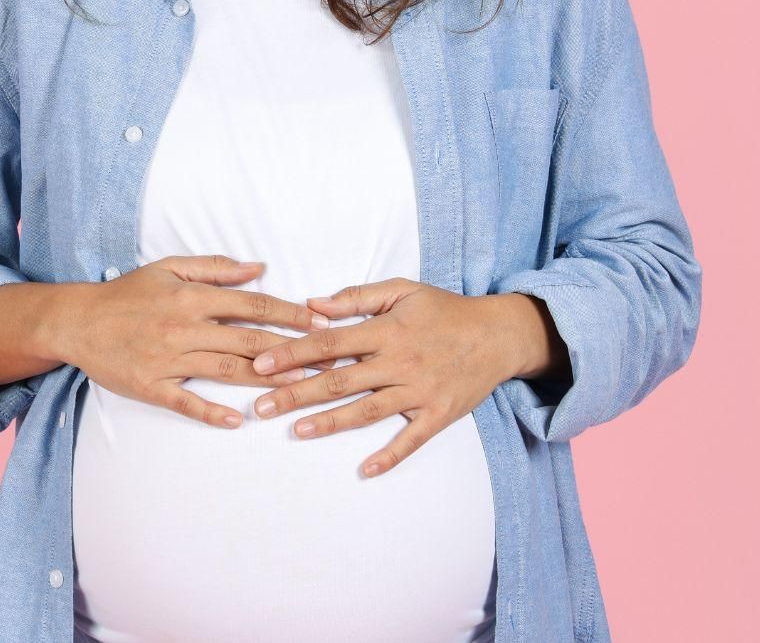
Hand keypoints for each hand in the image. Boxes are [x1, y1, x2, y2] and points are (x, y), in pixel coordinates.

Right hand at [65, 254, 330, 428]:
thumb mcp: (169, 268)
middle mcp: (184, 328)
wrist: (78, 321)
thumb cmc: (127, 294)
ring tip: (299, 385)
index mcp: (192, 298)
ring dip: (266, 379)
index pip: (253, 305)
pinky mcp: (152, 386)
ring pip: (227, 370)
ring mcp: (169, 359)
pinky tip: (238, 421)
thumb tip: (259, 269)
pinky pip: (187, 402)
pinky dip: (212, 413)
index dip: (291, 314)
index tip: (321, 322)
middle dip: (292, 349)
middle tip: (326, 358)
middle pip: (249, 340)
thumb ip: (215, 268)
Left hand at [248, 277, 525, 478]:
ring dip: (330, 422)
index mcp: (386, 330)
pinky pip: (410, 439)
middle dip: (296, 393)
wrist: (499, 334)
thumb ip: (357, 297)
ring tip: (296, 431)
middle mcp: (398, 361)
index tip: (260, 365)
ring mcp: (418, 391)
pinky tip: (365, 470)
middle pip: (339, 380)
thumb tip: (312, 304)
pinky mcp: (438, 414)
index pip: (329, 342)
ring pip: (366, 410)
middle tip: (261, 407)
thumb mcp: (403, 291)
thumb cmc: (445, 310)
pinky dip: (389, 456)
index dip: (293, 354)